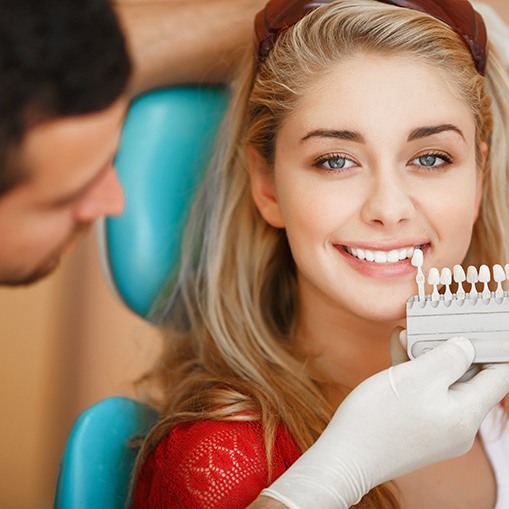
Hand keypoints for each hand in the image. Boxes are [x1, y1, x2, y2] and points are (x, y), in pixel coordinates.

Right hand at [262, 337, 508, 508]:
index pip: (499, 377)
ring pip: (441, 384)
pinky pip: (424, 395)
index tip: (482, 326)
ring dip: (426, 357)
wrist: (345, 456)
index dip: (494, 347)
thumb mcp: (416, 377)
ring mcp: (437, 430)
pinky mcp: (417, 429)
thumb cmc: (379, 417)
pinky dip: (414, 373)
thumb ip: (449, 357)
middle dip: (450, 347)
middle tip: (434, 323)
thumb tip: (468, 346)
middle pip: (468, 378)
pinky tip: (397, 351)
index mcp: (466, 414)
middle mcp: (458, 426)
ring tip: (405, 333)